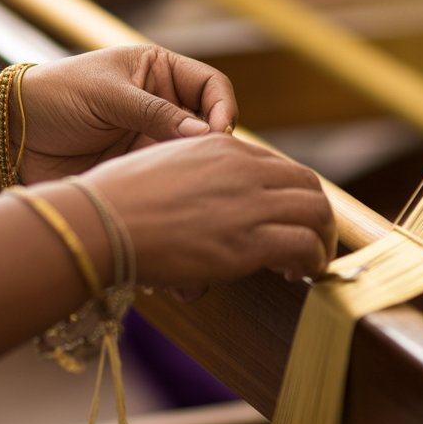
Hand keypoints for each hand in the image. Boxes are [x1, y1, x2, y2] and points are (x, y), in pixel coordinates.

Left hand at [17, 46, 235, 183]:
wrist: (12, 135)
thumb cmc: (55, 97)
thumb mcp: (108, 96)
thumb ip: (155, 113)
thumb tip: (207, 134)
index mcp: (158, 71)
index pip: (211, 85)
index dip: (222, 106)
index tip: (216, 132)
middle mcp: (161, 104)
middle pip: (209, 122)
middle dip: (215, 143)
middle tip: (213, 165)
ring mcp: (151, 138)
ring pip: (193, 154)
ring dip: (198, 167)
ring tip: (196, 183)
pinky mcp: (138, 167)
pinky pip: (170, 176)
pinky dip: (179, 185)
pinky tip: (177, 195)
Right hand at [82, 135, 335, 290]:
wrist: (101, 222)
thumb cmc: (115, 201)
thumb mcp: (161, 169)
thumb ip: (191, 182)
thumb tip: (197, 214)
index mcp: (223, 147)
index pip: (279, 167)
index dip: (290, 197)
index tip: (284, 221)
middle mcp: (244, 168)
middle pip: (308, 186)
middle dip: (316, 217)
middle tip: (309, 244)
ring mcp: (250, 202)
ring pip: (318, 214)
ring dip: (321, 242)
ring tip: (309, 264)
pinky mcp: (250, 240)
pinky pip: (306, 246)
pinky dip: (311, 262)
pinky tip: (298, 276)